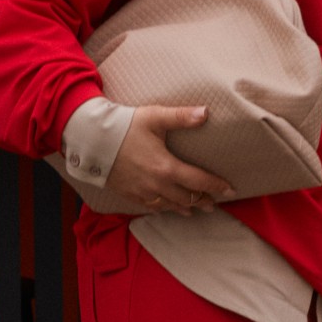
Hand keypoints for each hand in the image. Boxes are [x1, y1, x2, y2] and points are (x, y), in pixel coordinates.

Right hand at [103, 105, 235, 215]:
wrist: (91, 140)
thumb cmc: (124, 126)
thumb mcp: (155, 117)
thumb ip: (181, 117)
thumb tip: (206, 112)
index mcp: (166, 167)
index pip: (199, 181)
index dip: (216, 186)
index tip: (230, 190)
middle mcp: (157, 185)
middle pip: (187, 198)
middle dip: (203, 200)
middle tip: (215, 202)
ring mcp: (143, 193)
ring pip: (171, 206)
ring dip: (186, 207)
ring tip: (197, 208)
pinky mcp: (130, 195)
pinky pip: (153, 208)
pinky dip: (166, 208)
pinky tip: (170, 208)